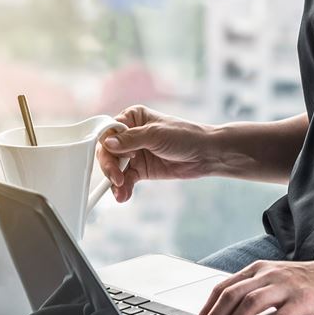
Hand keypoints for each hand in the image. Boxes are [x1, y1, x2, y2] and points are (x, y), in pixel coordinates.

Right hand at [96, 105, 211, 201]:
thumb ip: (130, 140)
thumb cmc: (184, 136)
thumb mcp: (155, 135)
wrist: (205, 154)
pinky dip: (123, 188)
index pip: (109, 131)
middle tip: (116, 179)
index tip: (113, 156)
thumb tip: (107, 143)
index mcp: (132, 118)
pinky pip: (126, 180)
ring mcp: (134, 153)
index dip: (107, 145)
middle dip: (110, 166)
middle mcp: (130, 135)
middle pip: (108, 151)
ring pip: (115, 168)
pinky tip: (123, 196)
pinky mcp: (140, 170)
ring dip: (115, 181)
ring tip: (120, 191)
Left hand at [193, 257, 313, 314]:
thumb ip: (253, 292)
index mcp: (257, 270)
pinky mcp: (303, 298)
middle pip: (231, 295)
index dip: (207, 308)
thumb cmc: (307, 283)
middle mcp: (267, 274)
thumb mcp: (274, 280)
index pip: (223, 287)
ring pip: (251, 303)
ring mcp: (285, 285)